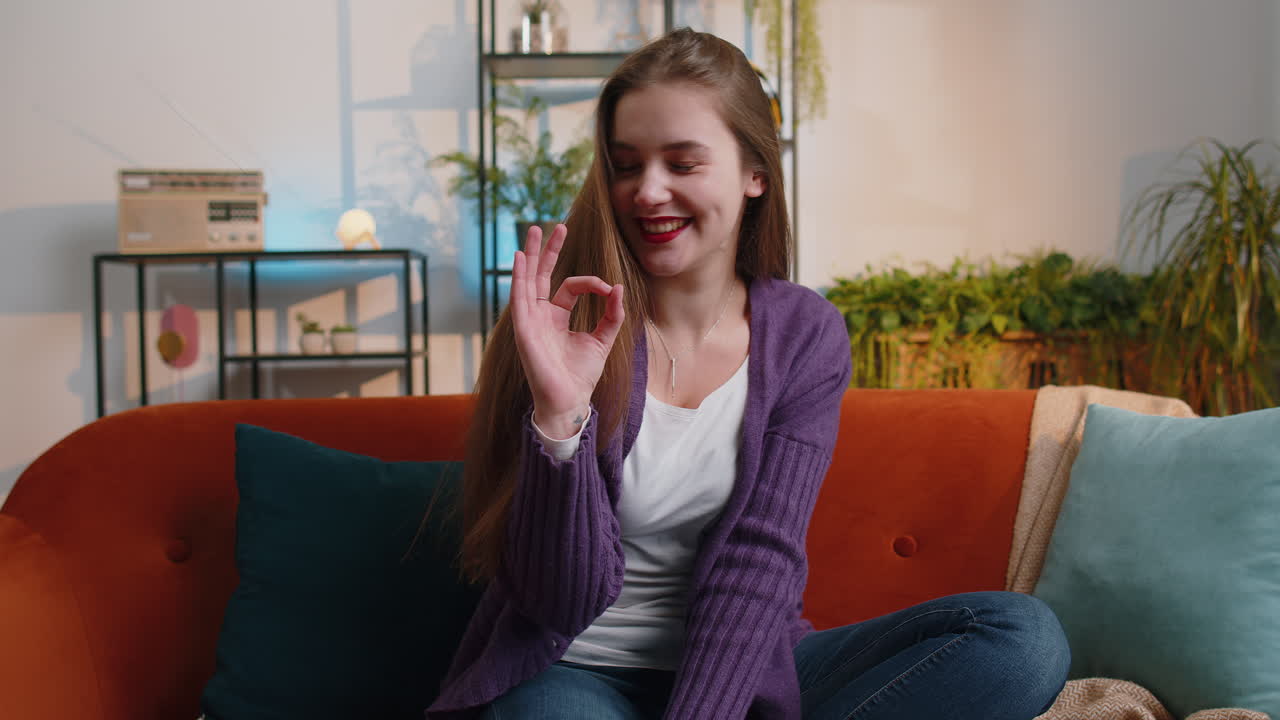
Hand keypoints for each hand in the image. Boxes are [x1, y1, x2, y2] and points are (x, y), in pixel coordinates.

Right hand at [511, 224, 624, 437]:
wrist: (569, 400)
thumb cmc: (581, 375)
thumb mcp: (602, 340)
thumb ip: (611, 315)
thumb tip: (618, 287)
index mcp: (556, 317)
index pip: (569, 287)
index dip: (590, 282)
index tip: (608, 288)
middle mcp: (540, 316)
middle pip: (541, 276)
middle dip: (547, 251)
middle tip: (554, 226)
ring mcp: (529, 321)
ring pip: (527, 281)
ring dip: (530, 255)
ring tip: (533, 230)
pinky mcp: (523, 330)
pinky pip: (519, 298)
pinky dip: (520, 277)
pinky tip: (521, 258)